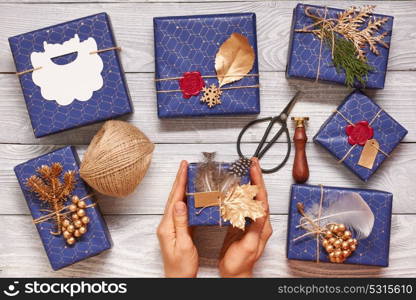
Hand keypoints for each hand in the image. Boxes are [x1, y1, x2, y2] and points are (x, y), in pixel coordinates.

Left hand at [157, 160, 198, 277]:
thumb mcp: (183, 244)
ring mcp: (170, 227)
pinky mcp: (175, 230)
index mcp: (167, 226)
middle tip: (184, 166)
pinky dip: (184, 198)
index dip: (180, 182)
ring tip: (187, 175)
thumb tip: (180, 203)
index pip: (174, 199)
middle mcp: (166, 225)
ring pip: (176, 202)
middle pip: (174, 197)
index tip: (183, 168)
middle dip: (179, 180)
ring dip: (181, 187)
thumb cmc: (181, 266)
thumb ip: (181, 223)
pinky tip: (189, 195)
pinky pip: (180, 210)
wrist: (177, 278)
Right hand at [219, 158, 271, 277]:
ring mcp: (251, 223)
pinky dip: (241, 193)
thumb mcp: (248, 246)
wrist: (235, 274)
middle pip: (259, 195)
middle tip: (253, 162)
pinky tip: (237, 187)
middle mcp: (259, 222)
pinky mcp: (243, 224)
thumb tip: (260, 210)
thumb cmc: (240, 263)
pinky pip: (244, 204)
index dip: (259, 182)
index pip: (262, 199)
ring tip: (247, 169)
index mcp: (262, 226)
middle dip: (257, 177)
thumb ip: (254, 228)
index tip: (254, 169)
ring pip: (252, 198)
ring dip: (251, 182)